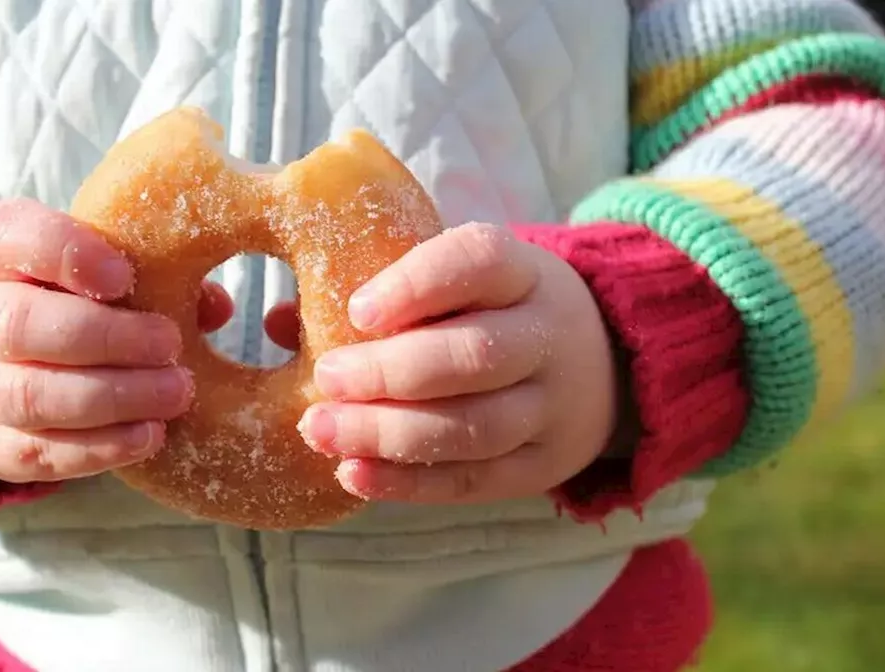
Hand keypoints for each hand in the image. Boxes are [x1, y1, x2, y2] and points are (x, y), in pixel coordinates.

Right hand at [0, 199, 232, 482]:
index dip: (69, 255)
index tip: (124, 276)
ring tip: (175, 393)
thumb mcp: (88, 270)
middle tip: (170, 345)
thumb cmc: (57, 300)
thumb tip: (215, 307)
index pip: (13, 237)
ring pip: (28, 397)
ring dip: (112, 398)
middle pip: (21, 326)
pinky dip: (98, 449)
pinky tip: (148, 436)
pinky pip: (34, 455)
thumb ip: (149, 278)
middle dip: (107, 339)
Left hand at [294, 223, 617, 503]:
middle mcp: (549, 338)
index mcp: (527, 274)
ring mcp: (551, 408)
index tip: (357, 308)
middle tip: (325, 378)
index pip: (480, 262)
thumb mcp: (467, 284)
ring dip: (389, 433)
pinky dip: (409, 483)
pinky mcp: (541, 466)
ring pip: (473, 426)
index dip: (417, 284)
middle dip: (389, 371)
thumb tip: (278, 321)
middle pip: (474, 356)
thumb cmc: (501, 314)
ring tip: (320, 430)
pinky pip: (473, 480)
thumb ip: (386, 295)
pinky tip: (353, 474)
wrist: (607, 367)